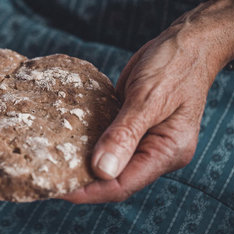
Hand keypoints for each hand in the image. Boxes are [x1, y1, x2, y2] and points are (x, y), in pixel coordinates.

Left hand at [63, 0, 233, 202]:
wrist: (184, 42)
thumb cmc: (174, 66)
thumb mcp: (148, 98)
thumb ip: (125, 134)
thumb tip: (101, 171)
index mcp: (167, 151)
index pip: (124, 184)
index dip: (91, 191)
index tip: (60, 189)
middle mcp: (154, 150)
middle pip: (114, 177)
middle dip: (83, 180)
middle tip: (50, 177)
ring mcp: (142, 138)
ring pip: (108, 159)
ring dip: (83, 161)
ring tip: (52, 163)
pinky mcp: (130, 123)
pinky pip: (107, 138)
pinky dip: (88, 140)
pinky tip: (65, 139)